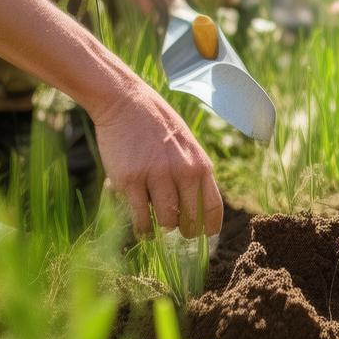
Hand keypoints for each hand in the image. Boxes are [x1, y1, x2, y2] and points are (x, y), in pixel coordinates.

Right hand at [93, 82, 223, 237]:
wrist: (126, 103)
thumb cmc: (157, 125)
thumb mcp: (186, 145)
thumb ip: (193, 172)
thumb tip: (198, 207)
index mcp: (200, 164)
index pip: (213, 206)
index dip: (210, 228)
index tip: (205, 236)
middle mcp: (182, 172)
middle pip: (191, 219)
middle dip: (186, 231)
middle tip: (178, 231)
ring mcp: (156, 176)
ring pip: (166, 221)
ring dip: (162, 227)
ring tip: (157, 225)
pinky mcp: (131, 180)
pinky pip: (141, 217)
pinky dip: (143, 229)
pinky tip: (143, 229)